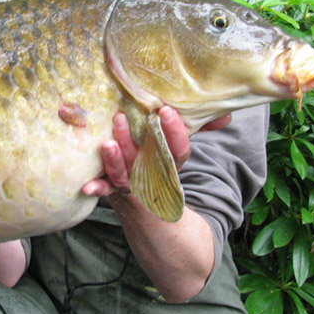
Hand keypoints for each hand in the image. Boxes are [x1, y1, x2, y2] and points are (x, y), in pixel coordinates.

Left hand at [81, 107, 230, 197]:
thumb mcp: (180, 144)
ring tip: (106, 144)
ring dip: (115, 160)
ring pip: (125, 172)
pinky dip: (98, 188)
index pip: (178, 150)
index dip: (174, 132)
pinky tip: (87, 187)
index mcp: (170, 161)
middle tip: (122, 117)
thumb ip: (201, 127)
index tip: (165, 111)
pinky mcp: (115, 188)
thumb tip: (227, 115)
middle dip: (135, 141)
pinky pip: (107, 189)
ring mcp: (133, 182)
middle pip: (146, 159)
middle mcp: (151, 172)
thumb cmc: (160, 158)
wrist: (147, 202)